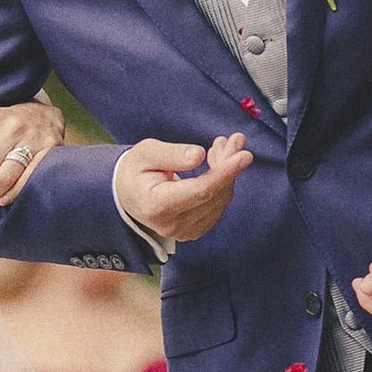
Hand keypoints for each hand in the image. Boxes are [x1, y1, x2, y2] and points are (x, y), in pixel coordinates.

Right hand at [115, 134, 253, 242]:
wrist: (126, 195)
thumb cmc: (135, 170)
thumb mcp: (145, 153)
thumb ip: (172, 154)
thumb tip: (199, 155)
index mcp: (157, 206)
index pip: (200, 191)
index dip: (225, 172)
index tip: (244, 155)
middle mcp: (172, 225)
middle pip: (214, 194)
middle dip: (229, 164)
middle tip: (235, 139)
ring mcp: (184, 232)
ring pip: (220, 199)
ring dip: (228, 171)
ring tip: (221, 146)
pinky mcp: (194, 231)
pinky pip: (218, 205)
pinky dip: (223, 183)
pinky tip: (217, 164)